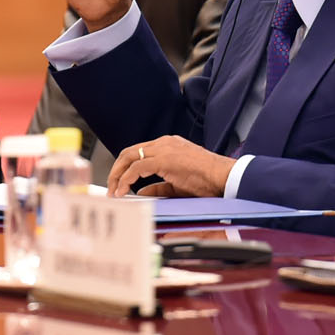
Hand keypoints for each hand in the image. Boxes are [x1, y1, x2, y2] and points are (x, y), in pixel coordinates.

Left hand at [106, 135, 232, 198]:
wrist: (223, 176)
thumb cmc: (207, 180)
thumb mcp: (177, 183)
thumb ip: (158, 186)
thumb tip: (141, 191)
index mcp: (168, 145)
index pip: (138, 152)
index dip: (125, 167)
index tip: (119, 182)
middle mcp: (164, 143)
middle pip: (129, 152)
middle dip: (116, 170)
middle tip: (111, 187)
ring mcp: (164, 148)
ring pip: (129, 156)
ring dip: (118, 175)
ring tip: (114, 191)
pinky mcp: (164, 159)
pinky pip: (137, 168)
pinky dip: (126, 179)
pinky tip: (124, 191)